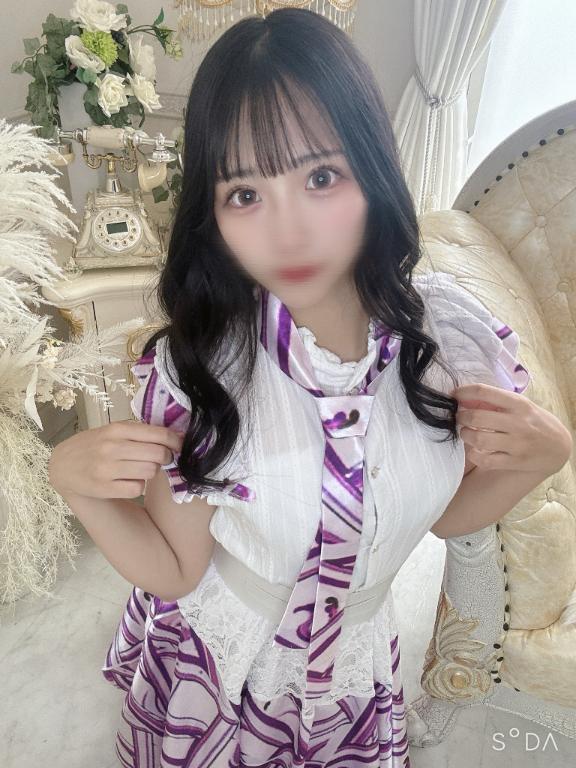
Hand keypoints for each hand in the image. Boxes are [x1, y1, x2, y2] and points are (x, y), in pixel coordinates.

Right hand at [48, 420, 184, 500]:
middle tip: (161, 459)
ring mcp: (107, 468)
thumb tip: (177, 436)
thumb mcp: (112, 431)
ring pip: (150, 471)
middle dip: (166, 457)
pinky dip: (139, 486)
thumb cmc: (93, 445)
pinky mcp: (103, 488)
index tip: (179, 446)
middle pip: (158, 454)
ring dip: (151, 471)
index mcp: (117, 429)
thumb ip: (140, 432)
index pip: (159, 434)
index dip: (176, 441)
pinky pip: (137, 488)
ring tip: (142, 468)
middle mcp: (112, 447)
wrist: (62, 466)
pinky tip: (131, 481)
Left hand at [451, 383, 572, 475]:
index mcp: (518, 404)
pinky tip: (474, 450)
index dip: (463, 392)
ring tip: (466, 432)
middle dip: (461, 416)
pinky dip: (474, 454)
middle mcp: (518, 422)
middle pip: (476, 417)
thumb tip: (464, 397)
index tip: (454, 395)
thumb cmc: (534, 422)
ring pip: (478, 439)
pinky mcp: (515, 462)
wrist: (559, 447)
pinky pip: (485, 460)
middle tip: (459, 417)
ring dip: (465, 435)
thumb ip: (496, 401)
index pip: (484, 392)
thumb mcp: (521, 405)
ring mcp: (517, 444)